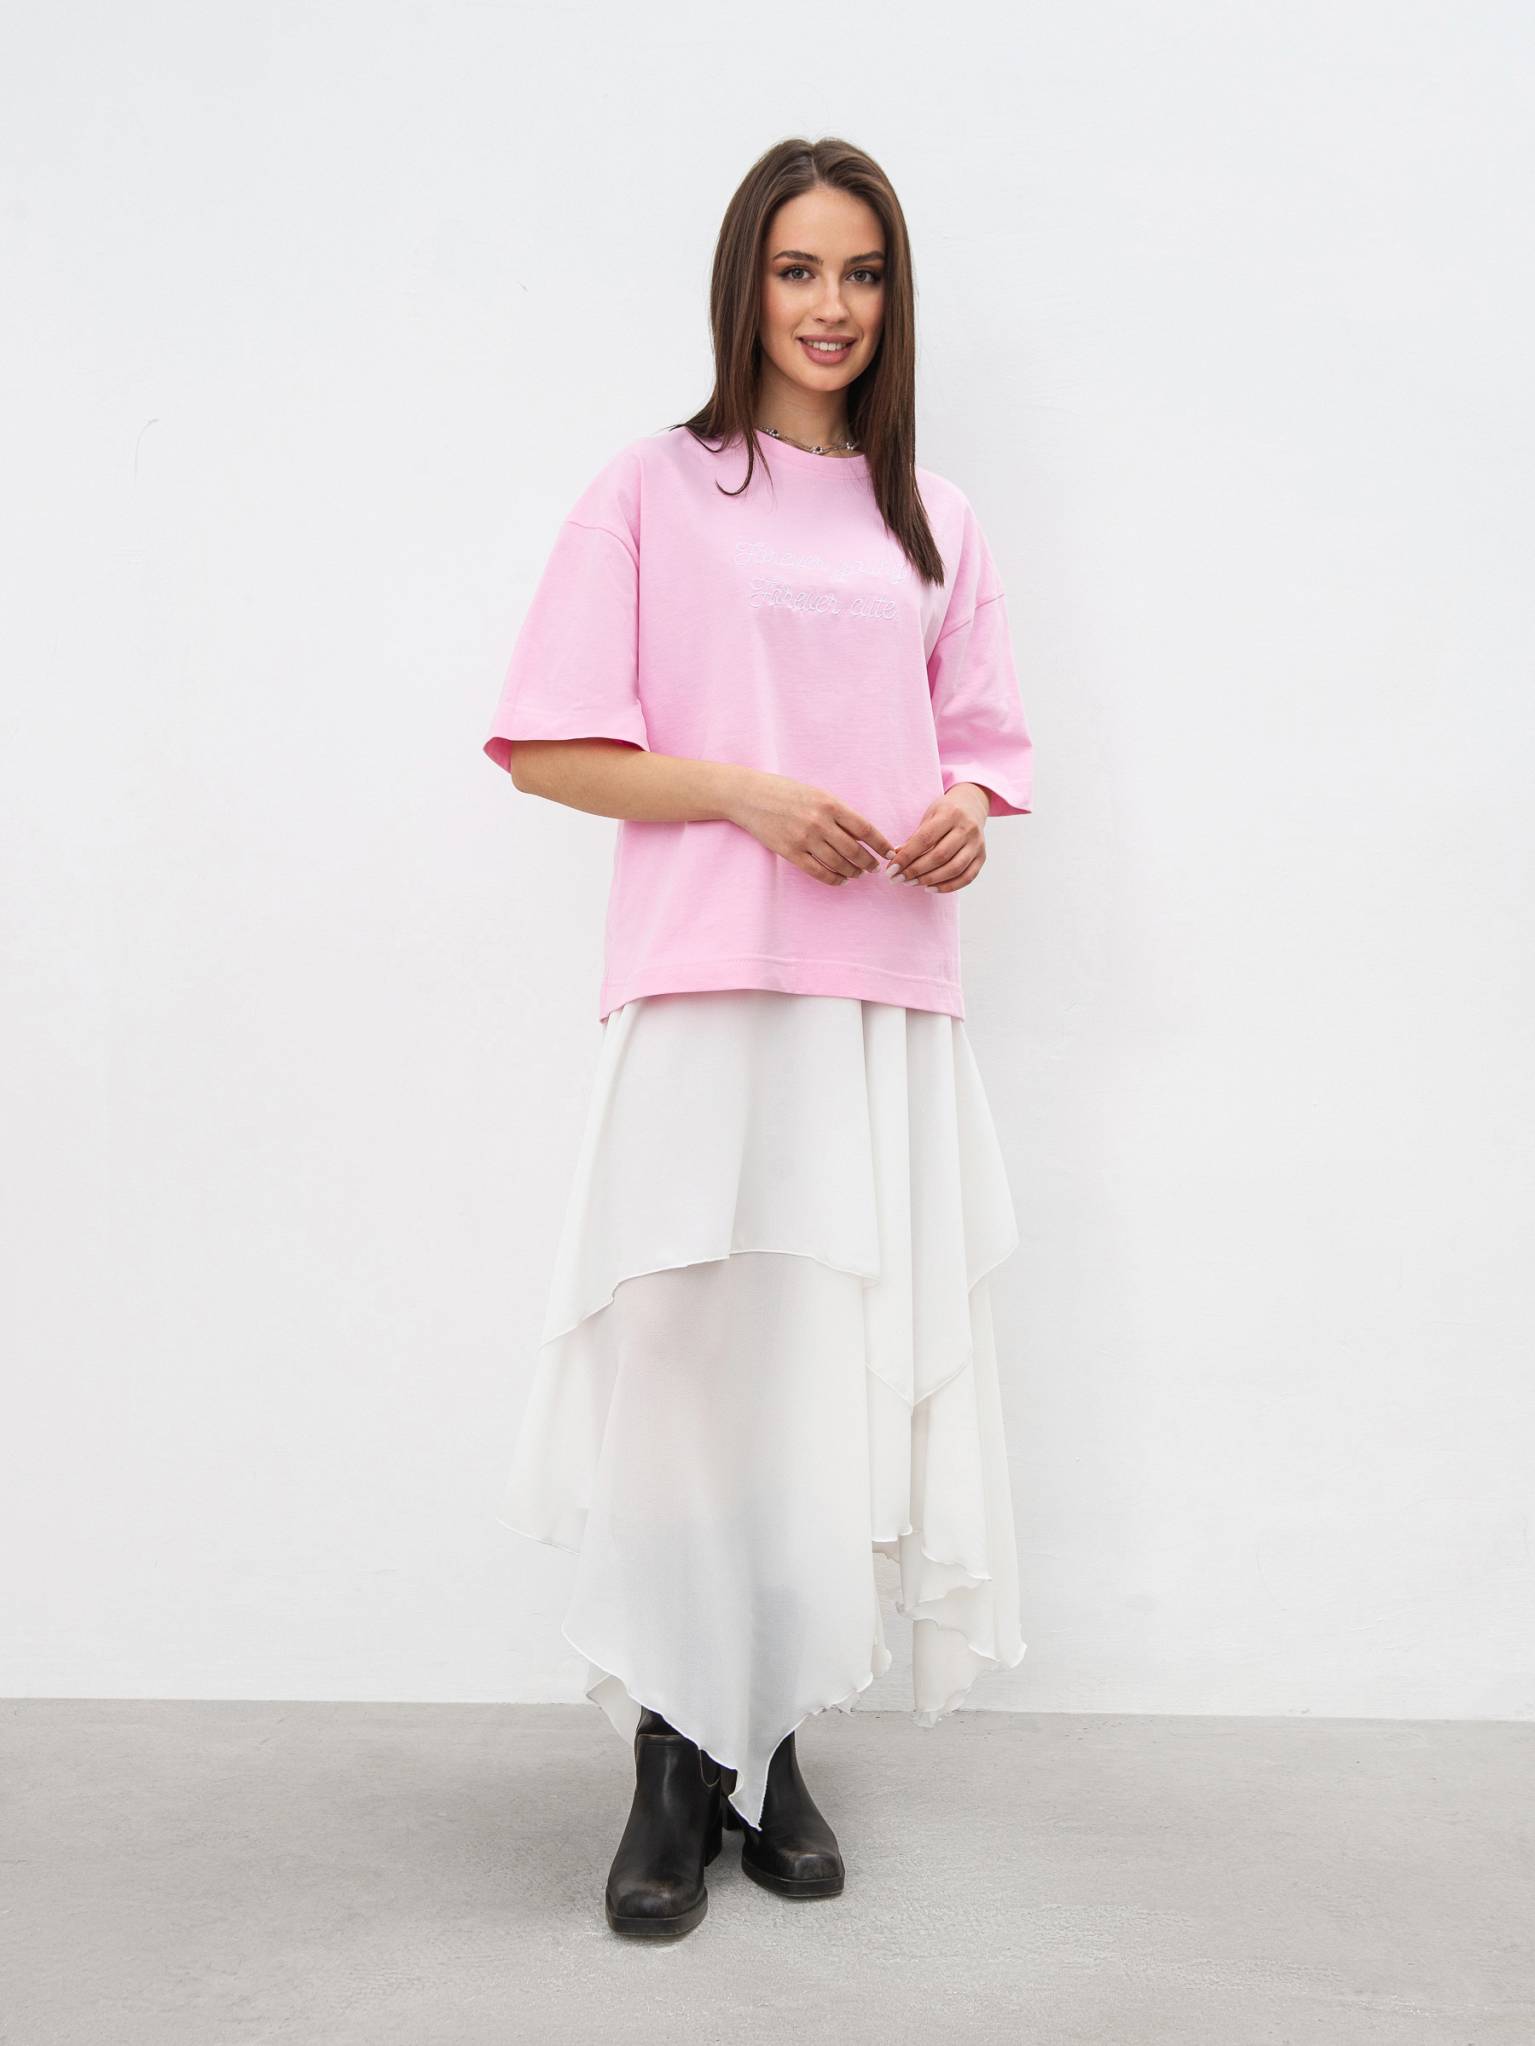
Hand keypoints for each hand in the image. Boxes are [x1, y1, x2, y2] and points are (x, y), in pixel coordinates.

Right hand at [728, 769, 895, 885]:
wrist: (749, 796)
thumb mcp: (816, 794)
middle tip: (874, 868)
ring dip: (852, 872)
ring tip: (857, 874)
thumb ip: (838, 812)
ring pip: (838, 864)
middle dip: (869, 863)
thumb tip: (861, 834)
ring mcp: (804, 839)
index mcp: (830, 804)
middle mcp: (820, 822)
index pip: (865, 829)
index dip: (881, 844)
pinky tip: (840, 879)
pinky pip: (818, 872)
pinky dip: (833, 879)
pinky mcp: (790, 852)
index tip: (889, 853)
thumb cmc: (785, 792)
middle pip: (855, 850)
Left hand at [886, 783, 989, 892]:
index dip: (907, 856)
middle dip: (915, 871)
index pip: (925, 839)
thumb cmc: (945, 812)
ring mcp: (977, 844)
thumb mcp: (928, 817)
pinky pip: (967, 877)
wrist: (972, 806)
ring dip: (930, 880)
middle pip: (940, 856)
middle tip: (898, 879)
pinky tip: (930, 888)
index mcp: (950, 814)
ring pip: (954, 868)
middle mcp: (967, 828)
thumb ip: (914, 838)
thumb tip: (896, 860)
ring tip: (911, 883)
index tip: (891, 869)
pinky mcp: (982, 857)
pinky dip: (948, 886)